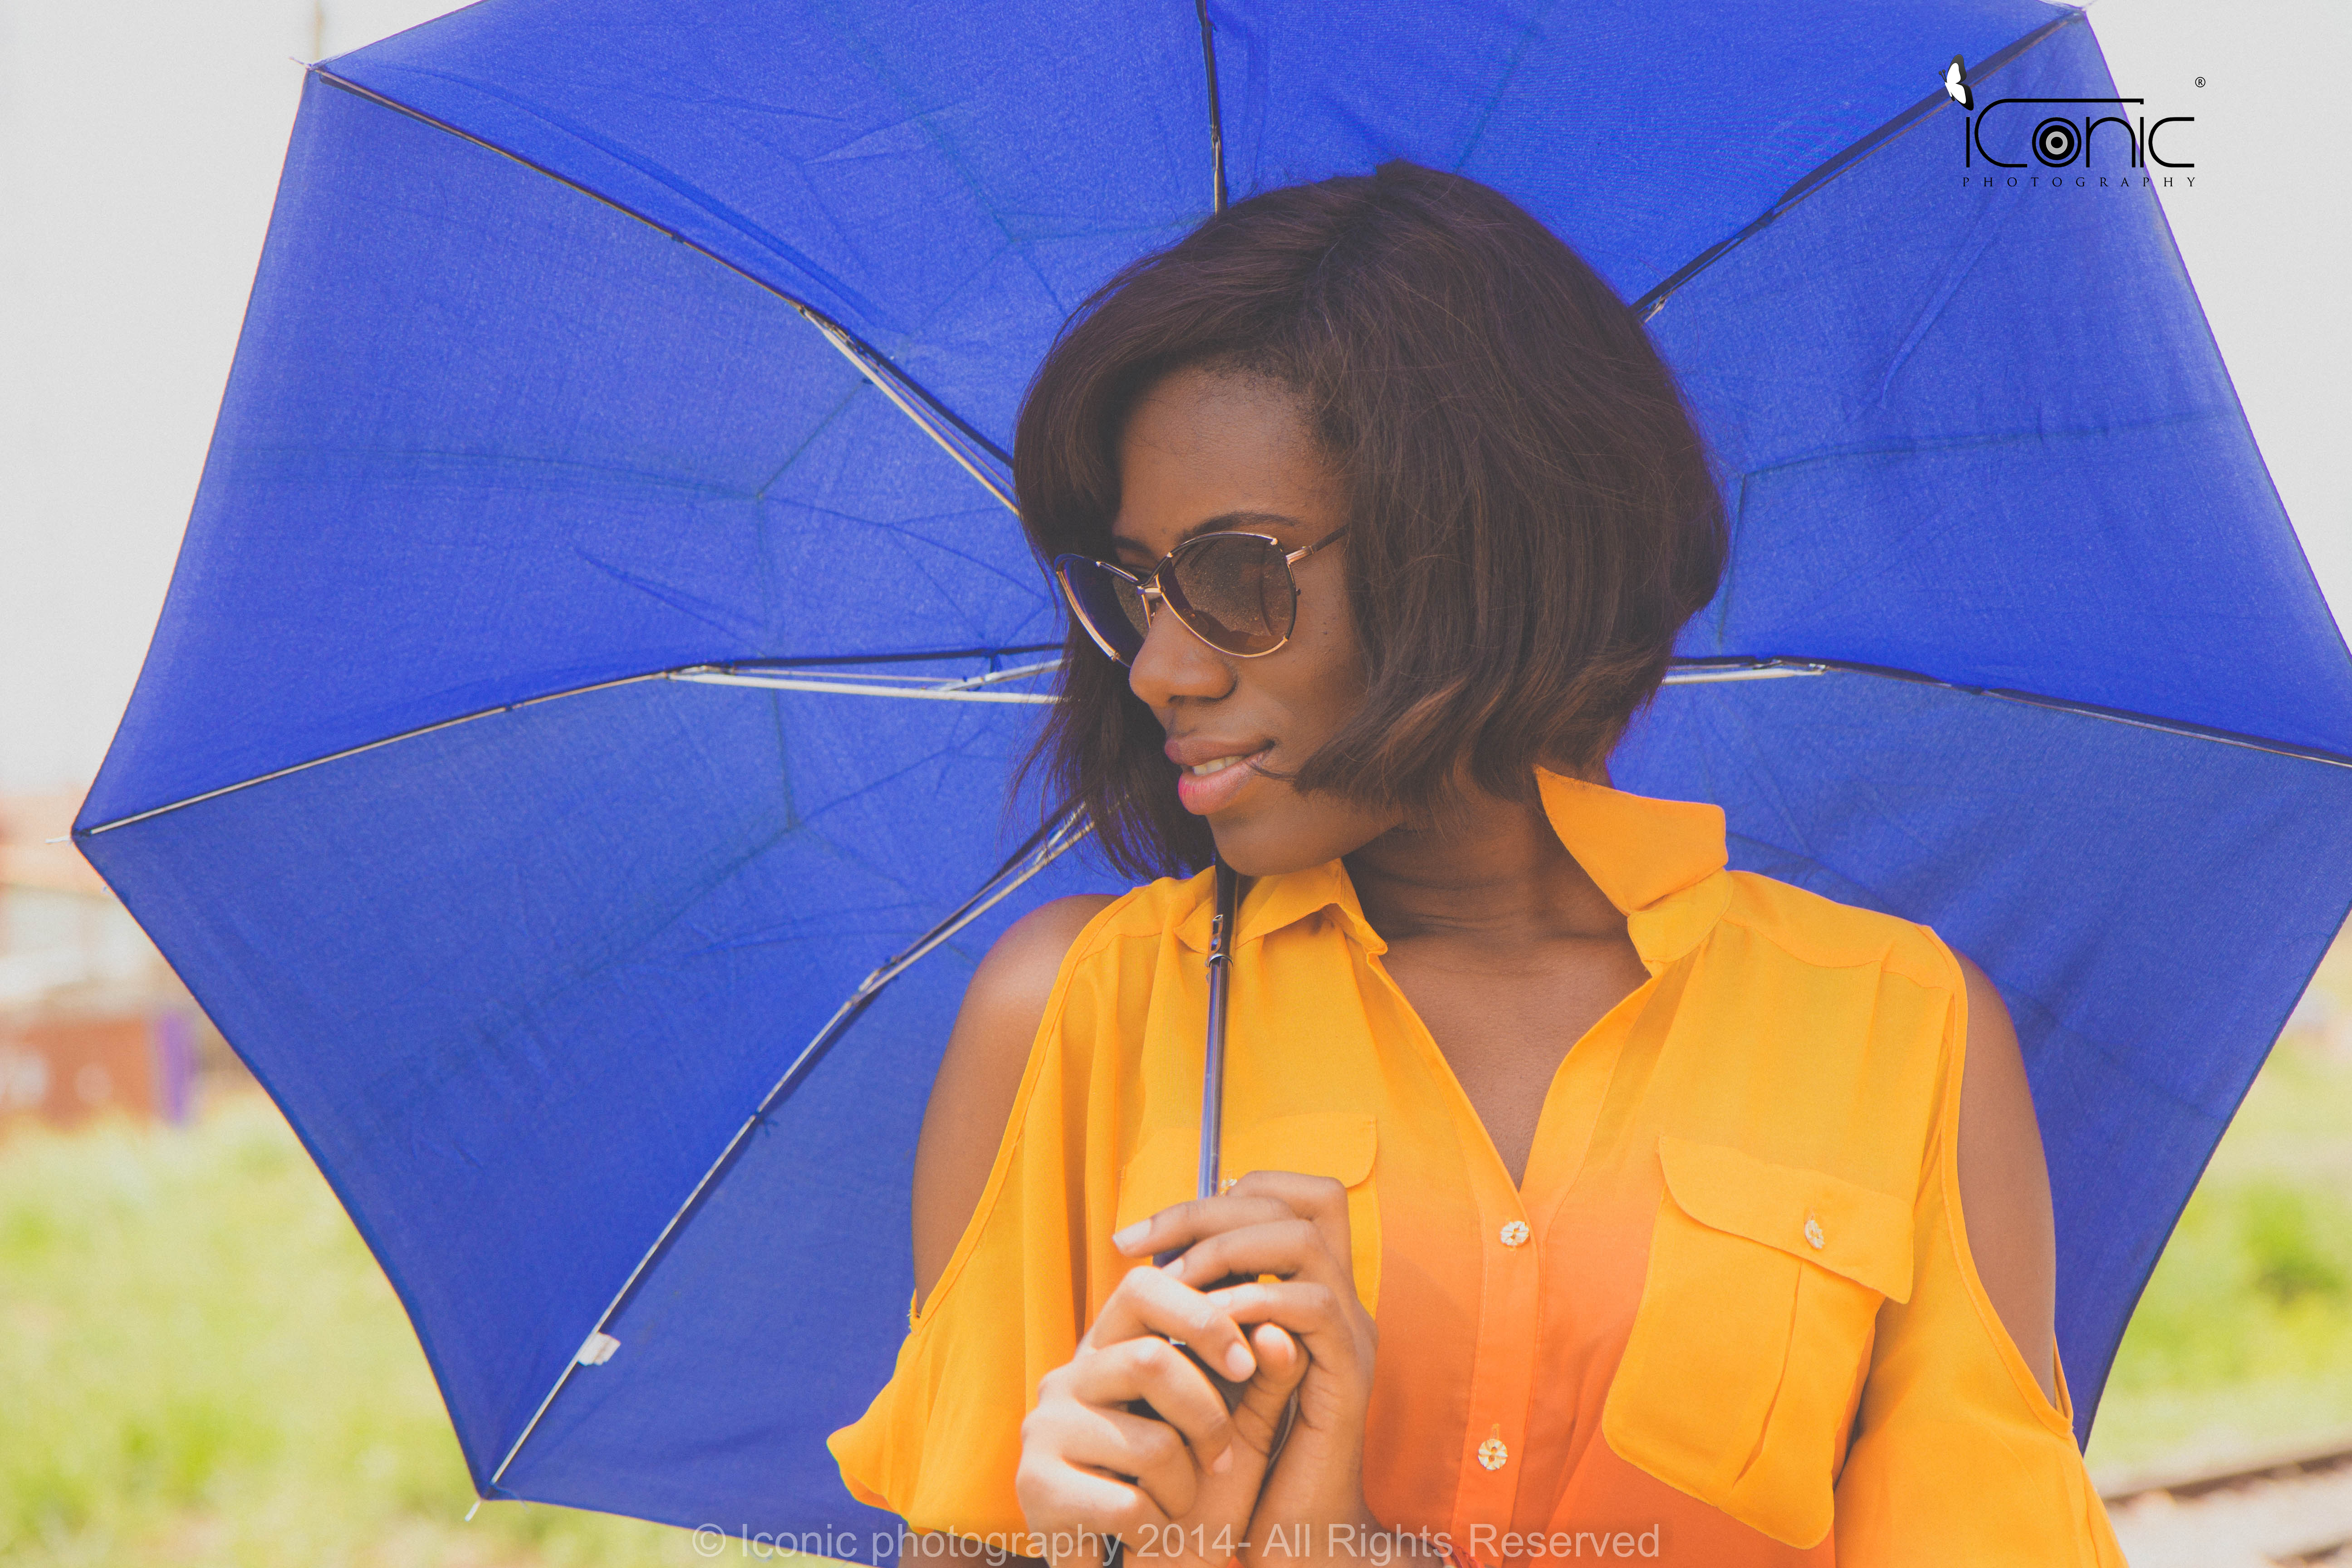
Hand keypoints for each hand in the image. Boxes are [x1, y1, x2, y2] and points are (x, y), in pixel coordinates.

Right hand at [1017, 1258, 1306, 1567]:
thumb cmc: (1192, 1493)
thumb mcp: (1235, 1431)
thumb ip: (1260, 1376)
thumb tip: (1281, 1328)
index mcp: (1109, 1350)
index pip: (1142, 1287)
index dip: (1202, 1316)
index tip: (1247, 1362)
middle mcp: (1067, 1378)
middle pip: (1150, 1360)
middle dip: (1208, 1417)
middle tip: (1221, 1459)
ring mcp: (1044, 1430)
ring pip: (1149, 1442)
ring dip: (1185, 1488)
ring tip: (1177, 1506)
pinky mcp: (1035, 1487)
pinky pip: (1127, 1502)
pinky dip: (1159, 1528)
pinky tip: (1148, 1533)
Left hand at [1112, 1173, 1395, 1567]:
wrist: (1293, 1540)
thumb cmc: (1244, 1458)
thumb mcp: (1216, 1371)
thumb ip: (1211, 1315)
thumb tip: (1167, 1257)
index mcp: (1314, 1292)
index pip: (1293, 1195)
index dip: (1221, 1194)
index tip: (1147, 1233)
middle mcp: (1343, 1302)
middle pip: (1303, 1199)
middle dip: (1212, 1209)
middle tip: (1146, 1246)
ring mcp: (1352, 1336)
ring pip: (1306, 1240)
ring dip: (1229, 1251)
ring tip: (1177, 1285)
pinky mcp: (1349, 1377)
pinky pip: (1313, 1307)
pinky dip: (1254, 1304)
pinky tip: (1208, 1326)